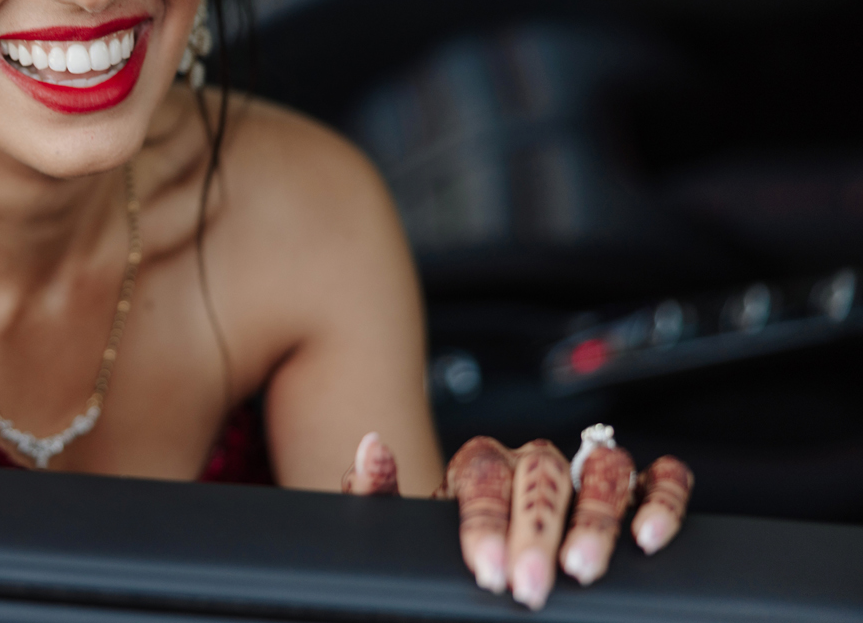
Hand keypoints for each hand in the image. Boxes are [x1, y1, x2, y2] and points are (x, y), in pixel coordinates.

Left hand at [341, 431, 692, 609]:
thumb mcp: (406, 530)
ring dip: (596, 518)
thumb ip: (378, 493)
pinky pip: (662, 478)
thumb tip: (372, 448)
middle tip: (531, 586)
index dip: (486, 524)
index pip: (483, 476)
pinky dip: (661, 499)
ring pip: (604, 469)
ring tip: (583, 568)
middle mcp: (535, 461)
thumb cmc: (453, 552)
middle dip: (537, 533)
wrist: (487, 568)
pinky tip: (647, 537)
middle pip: (543, 474)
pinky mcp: (636, 492)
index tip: (488, 571)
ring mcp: (586, 471)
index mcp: (480, 465)